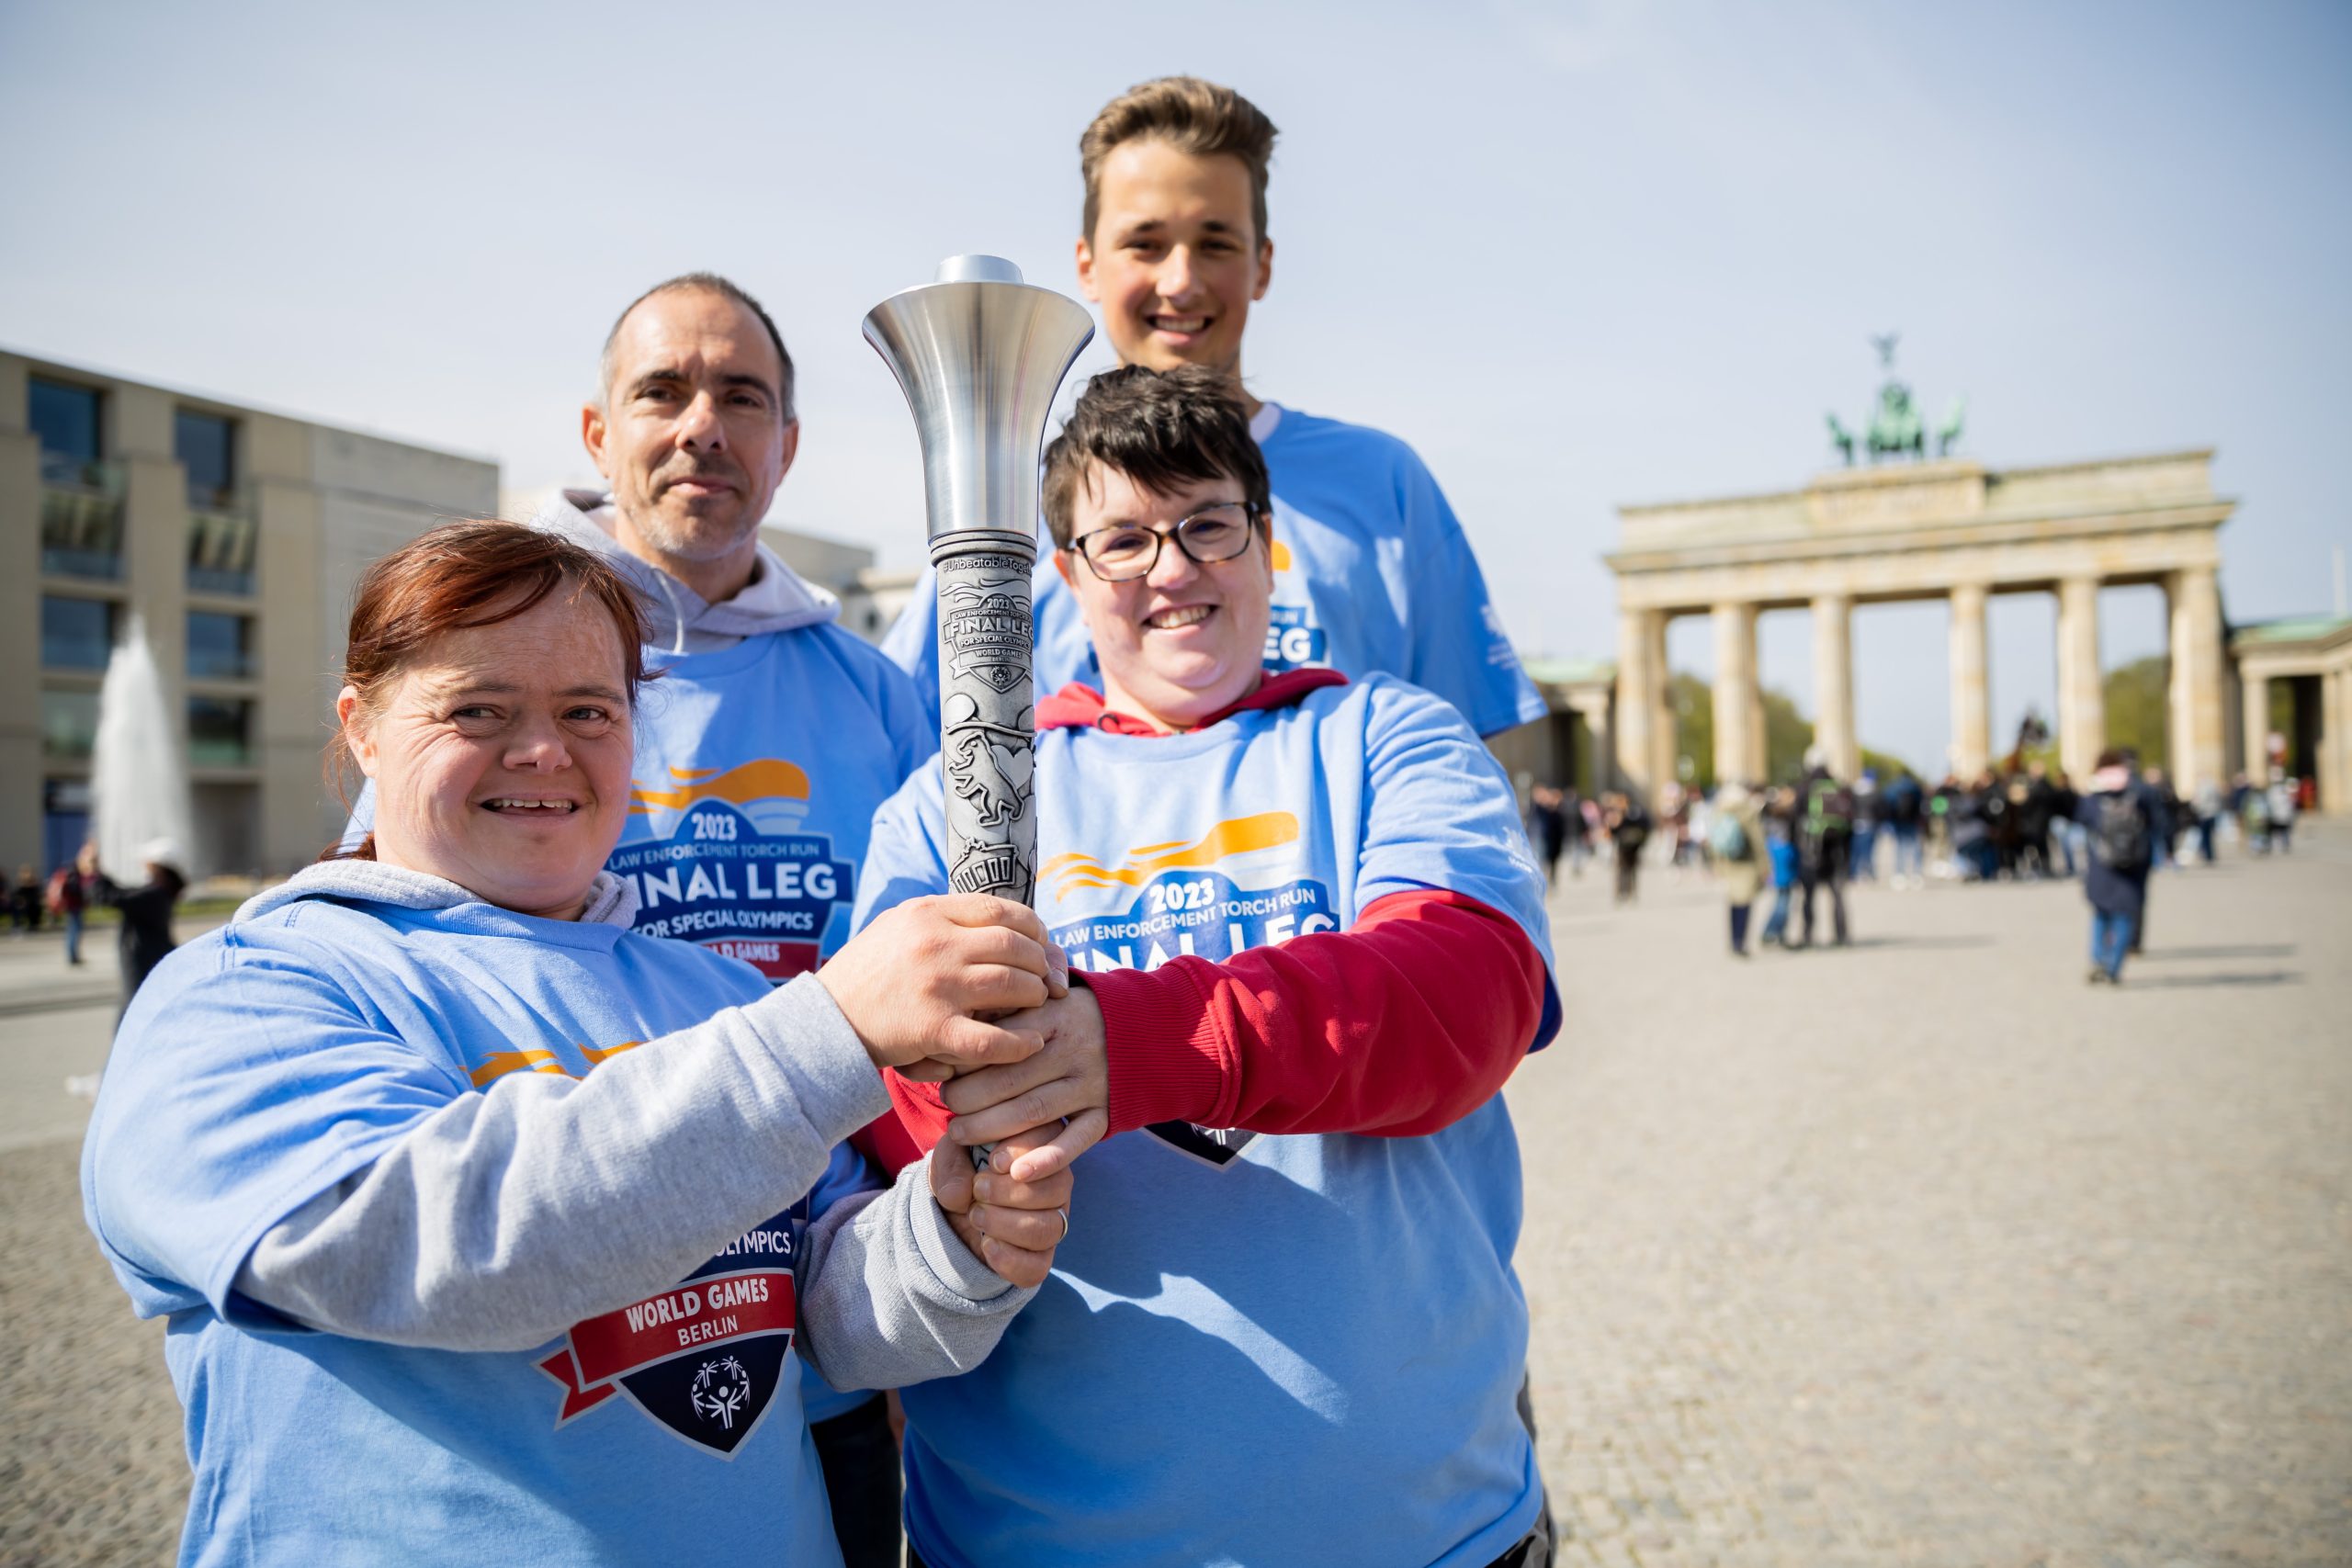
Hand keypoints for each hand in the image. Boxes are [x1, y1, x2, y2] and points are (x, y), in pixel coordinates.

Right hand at [819, 895, 1066, 1070]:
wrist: (825, 1020)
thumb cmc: (865, 973)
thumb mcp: (895, 926)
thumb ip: (941, 917)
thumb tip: (993, 916)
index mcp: (927, 913)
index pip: (1000, 910)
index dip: (1032, 927)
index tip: (1040, 942)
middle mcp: (935, 944)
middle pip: (1014, 946)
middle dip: (1040, 962)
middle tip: (1046, 977)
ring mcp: (936, 986)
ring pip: (1012, 985)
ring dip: (1034, 995)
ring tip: (1037, 1003)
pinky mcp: (933, 1029)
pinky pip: (993, 1039)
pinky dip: (1021, 1043)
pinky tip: (1032, 1043)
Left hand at [928, 1123, 1072, 1287]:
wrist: (950, 1211)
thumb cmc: (960, 1171)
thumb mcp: (949, 1159)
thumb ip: (953, 1168)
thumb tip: (961, 1196)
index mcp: (1042, 1148)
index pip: (1052, 1146)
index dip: (1024, 1154)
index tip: (993, 1162)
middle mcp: (1057, 1184)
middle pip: (1057, 1190)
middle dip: (1010, 1192)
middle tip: (978, 1190)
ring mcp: (1053, 1221)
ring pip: (1049, 1228)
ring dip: (1006, 1224)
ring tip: (975, 1215)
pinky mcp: (1040, 1256)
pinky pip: (1038, 1265)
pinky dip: (1009, 1258)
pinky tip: (986, 1243)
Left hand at [938, 987, 1107, 1181]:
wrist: (1141, 1030)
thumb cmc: (1071, 1017)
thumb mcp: (1042, 1000)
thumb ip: (1005, 1012)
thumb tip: (957, 1032)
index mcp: (1053, 1017)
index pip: (1001, 1041)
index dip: (966, 1061)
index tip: (944, 1073)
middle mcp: (1074, 1049)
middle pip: (1011, 1079)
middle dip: (970, 1099)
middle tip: (947, 1109)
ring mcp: (1092, 1082)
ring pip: (1035, 1111)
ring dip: (992, 1129)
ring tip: (961, 1136)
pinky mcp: (1105, 1111)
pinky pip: (1077, 1139)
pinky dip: (1048, 1158)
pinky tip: (1016, 1174)